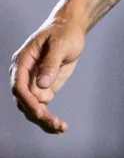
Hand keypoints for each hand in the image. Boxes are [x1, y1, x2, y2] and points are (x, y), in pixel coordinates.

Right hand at [11, 15, 86, 133]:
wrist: (70, 28)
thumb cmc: (64, 32)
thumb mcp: (60, 44)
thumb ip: (50, 64)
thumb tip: (42, 85)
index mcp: (22, 62)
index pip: (19, 86)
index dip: (27, 100)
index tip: (40, 111)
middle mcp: (24, 75)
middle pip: (24, 101)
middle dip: (37, 114)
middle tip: (55, 124)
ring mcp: (33, 83)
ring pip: (31, 107)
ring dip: (43, 120)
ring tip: (60, 128)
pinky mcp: (44, 88)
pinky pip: (42, 107)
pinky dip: (49, 118)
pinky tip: (60, 127)